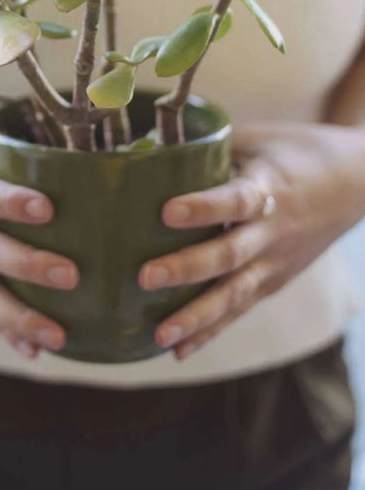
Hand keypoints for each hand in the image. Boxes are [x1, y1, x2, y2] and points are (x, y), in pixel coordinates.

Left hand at [138, 121, 364, 360]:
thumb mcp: (257, 139)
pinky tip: (177, 350)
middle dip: (186, 269)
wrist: (357, 182)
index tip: (167, 211)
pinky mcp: (274, 282)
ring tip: (159, 334)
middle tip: (145, 277)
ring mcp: (275, 263)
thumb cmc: (297, 151)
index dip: (202, 208)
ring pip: (234, 295)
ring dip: (196, 317)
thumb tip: (149, 149)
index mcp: (269, 189)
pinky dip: (209, 332)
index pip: (235, 200)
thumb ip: (211, 148)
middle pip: (229, 256)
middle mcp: (274, 232)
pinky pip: (239, 310)